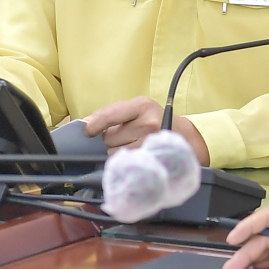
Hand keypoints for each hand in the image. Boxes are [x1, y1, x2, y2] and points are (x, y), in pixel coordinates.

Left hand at [84, 97, 209, 163]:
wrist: (182, 135)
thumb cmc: (153, 119)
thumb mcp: (135, 108)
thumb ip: (110, 113)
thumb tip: (86, 123)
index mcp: (141, 105)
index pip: (109, 116)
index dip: (95, 125)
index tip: (88, 131)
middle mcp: (147, 123)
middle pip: (109, 138)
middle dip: (112, 138)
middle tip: (126, 135)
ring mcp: (150, 143)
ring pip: (115, 152)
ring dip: (119, 150)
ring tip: (133, 144)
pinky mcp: (152, 159)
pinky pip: (125, 162)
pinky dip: (126, 160)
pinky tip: (135, 154)